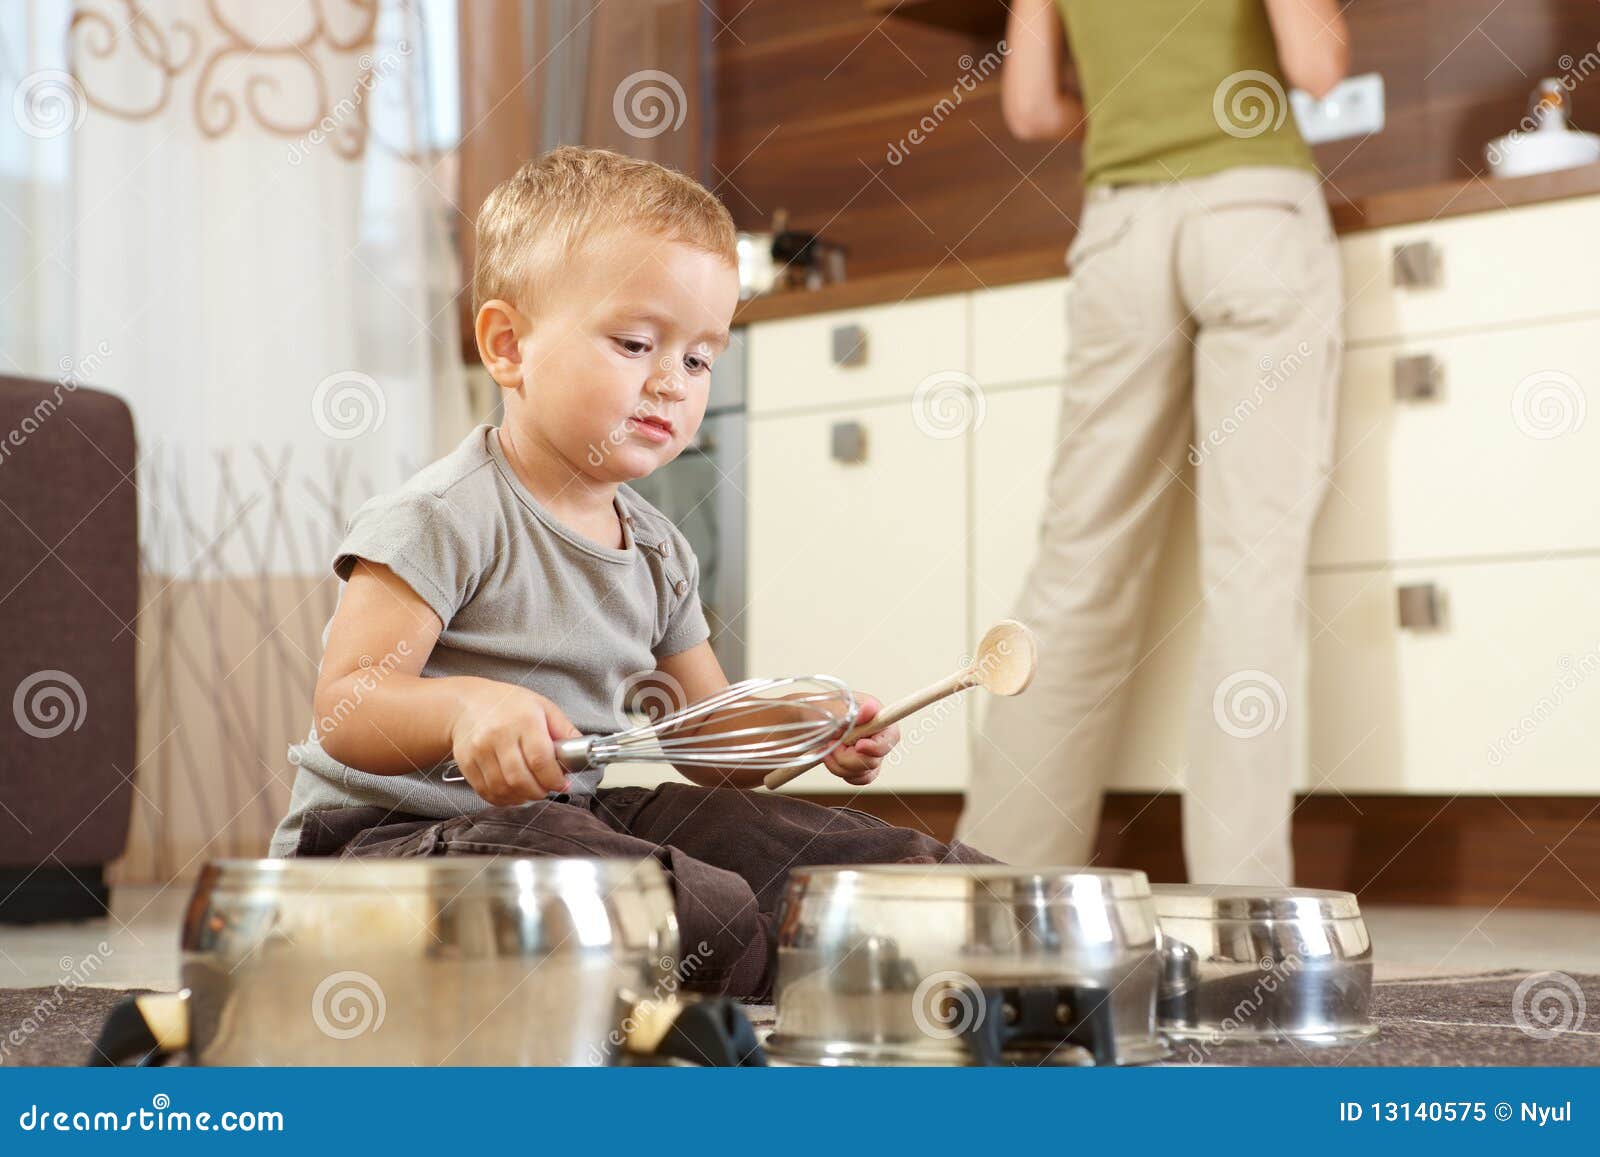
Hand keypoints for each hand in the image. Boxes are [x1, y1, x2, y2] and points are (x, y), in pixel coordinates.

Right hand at [448, 681, 578, 805]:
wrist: (468, 703)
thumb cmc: (509, 705)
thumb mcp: (543, 707)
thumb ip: (564, 730)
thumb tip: (583, 751)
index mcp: (523, 720)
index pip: (540, 760)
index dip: (554, 779)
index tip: (562, 783)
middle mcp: (498, 735)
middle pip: (520, 779)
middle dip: (539, 792)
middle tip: (547, 789)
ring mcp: (479, 751)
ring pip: (503, 789)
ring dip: (522, 797)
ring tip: (531, 791)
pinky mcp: (466, 763)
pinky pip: (486, 791)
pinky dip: (503, 798)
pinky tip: (513, 791)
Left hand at [823, 695, 899, 786]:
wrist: (805, 722)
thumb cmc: (820, 710)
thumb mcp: (832, 708)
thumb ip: (852, 713)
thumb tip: (869, 709)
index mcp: (876, 715)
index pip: (891, 736)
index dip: (877, 747)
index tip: (858, 746)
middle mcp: (877, 735)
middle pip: (874, 760)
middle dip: (847, 757)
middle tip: (831, 743)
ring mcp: (870, 751)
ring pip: (865, 772)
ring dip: (840, 764)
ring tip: (827, 748)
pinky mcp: (862, 764)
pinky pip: (861, 778)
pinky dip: (843, 772)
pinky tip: (832, 759)